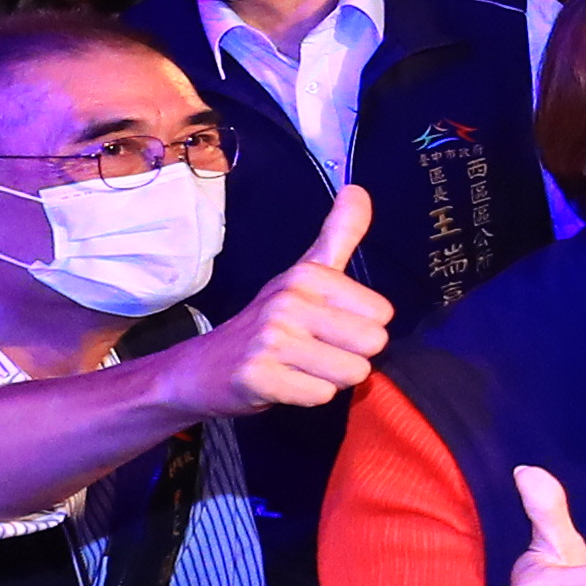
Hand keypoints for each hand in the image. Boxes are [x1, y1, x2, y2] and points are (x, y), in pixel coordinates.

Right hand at [184, 183, 395, 412]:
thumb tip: (359, 189)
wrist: (202, 368)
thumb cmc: (266, 321)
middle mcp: (289, 301)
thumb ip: (339, 234)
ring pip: (351, 373)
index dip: (358, 327)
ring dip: (328, 378)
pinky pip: (321, 396)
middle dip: (348, 356)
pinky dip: (306, 396)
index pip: (383, 314)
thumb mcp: (305, 272)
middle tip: (313, 350)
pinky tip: (282, 383)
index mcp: (308, 275)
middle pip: (372, 345)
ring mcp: (271, 339)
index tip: (324, 325)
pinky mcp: (258, 377)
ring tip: (298, 366)